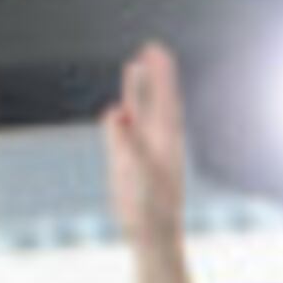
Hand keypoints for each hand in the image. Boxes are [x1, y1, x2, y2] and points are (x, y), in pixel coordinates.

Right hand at [104, 42, 190, 243]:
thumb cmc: (152, 206)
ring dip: (135, 90)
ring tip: (134, 65)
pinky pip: (121, 133)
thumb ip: (128, 140)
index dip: (161, 74)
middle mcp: (156, 140)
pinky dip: (119, 118)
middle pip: (154, 99)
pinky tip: (117, 110)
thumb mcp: (141, 171)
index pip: (164, 98)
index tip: (158, 50)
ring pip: (137, 112)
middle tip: (152, 48)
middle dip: (153, 74)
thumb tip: (116, 113)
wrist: (151, 234)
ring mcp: (141, 149)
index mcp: (166, 139)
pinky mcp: (126, 162)